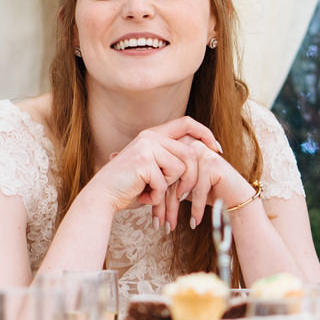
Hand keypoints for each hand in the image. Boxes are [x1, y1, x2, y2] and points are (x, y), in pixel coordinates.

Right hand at [82, 117, 223, 229]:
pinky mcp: (143, 161)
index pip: (187, 123)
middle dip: (191, 178)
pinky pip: (164, 182)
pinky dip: (156, 196)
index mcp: (153, 134)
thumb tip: (201, 155)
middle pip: (189, 153)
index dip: (205, 134)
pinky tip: (143, 195)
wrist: (103, 196)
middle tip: (182, 195)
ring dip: (170, 188)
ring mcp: (146, 147)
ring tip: (152, 191)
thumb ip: (172, 160)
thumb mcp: (154, 169)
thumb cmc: (130, 187)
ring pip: (179, 169)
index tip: (216, 149)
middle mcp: (150, 136)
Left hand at [160, 139, 257, 231]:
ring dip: (174, 210)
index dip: (156, 198)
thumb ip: (166, 184)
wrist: (236, 197)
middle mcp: (188, 148)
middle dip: (162, 206)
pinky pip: (198, 190)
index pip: (160, 175)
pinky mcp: (213, 163)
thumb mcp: (183, 187)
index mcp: (178, 149)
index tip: (153, 219)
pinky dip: (196, 208)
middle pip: (168, 180)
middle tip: (158, 225)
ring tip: (170, 226)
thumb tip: (142, 194)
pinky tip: (194, 223)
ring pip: (181, 186)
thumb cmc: (209, 193)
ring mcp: (201, 153)